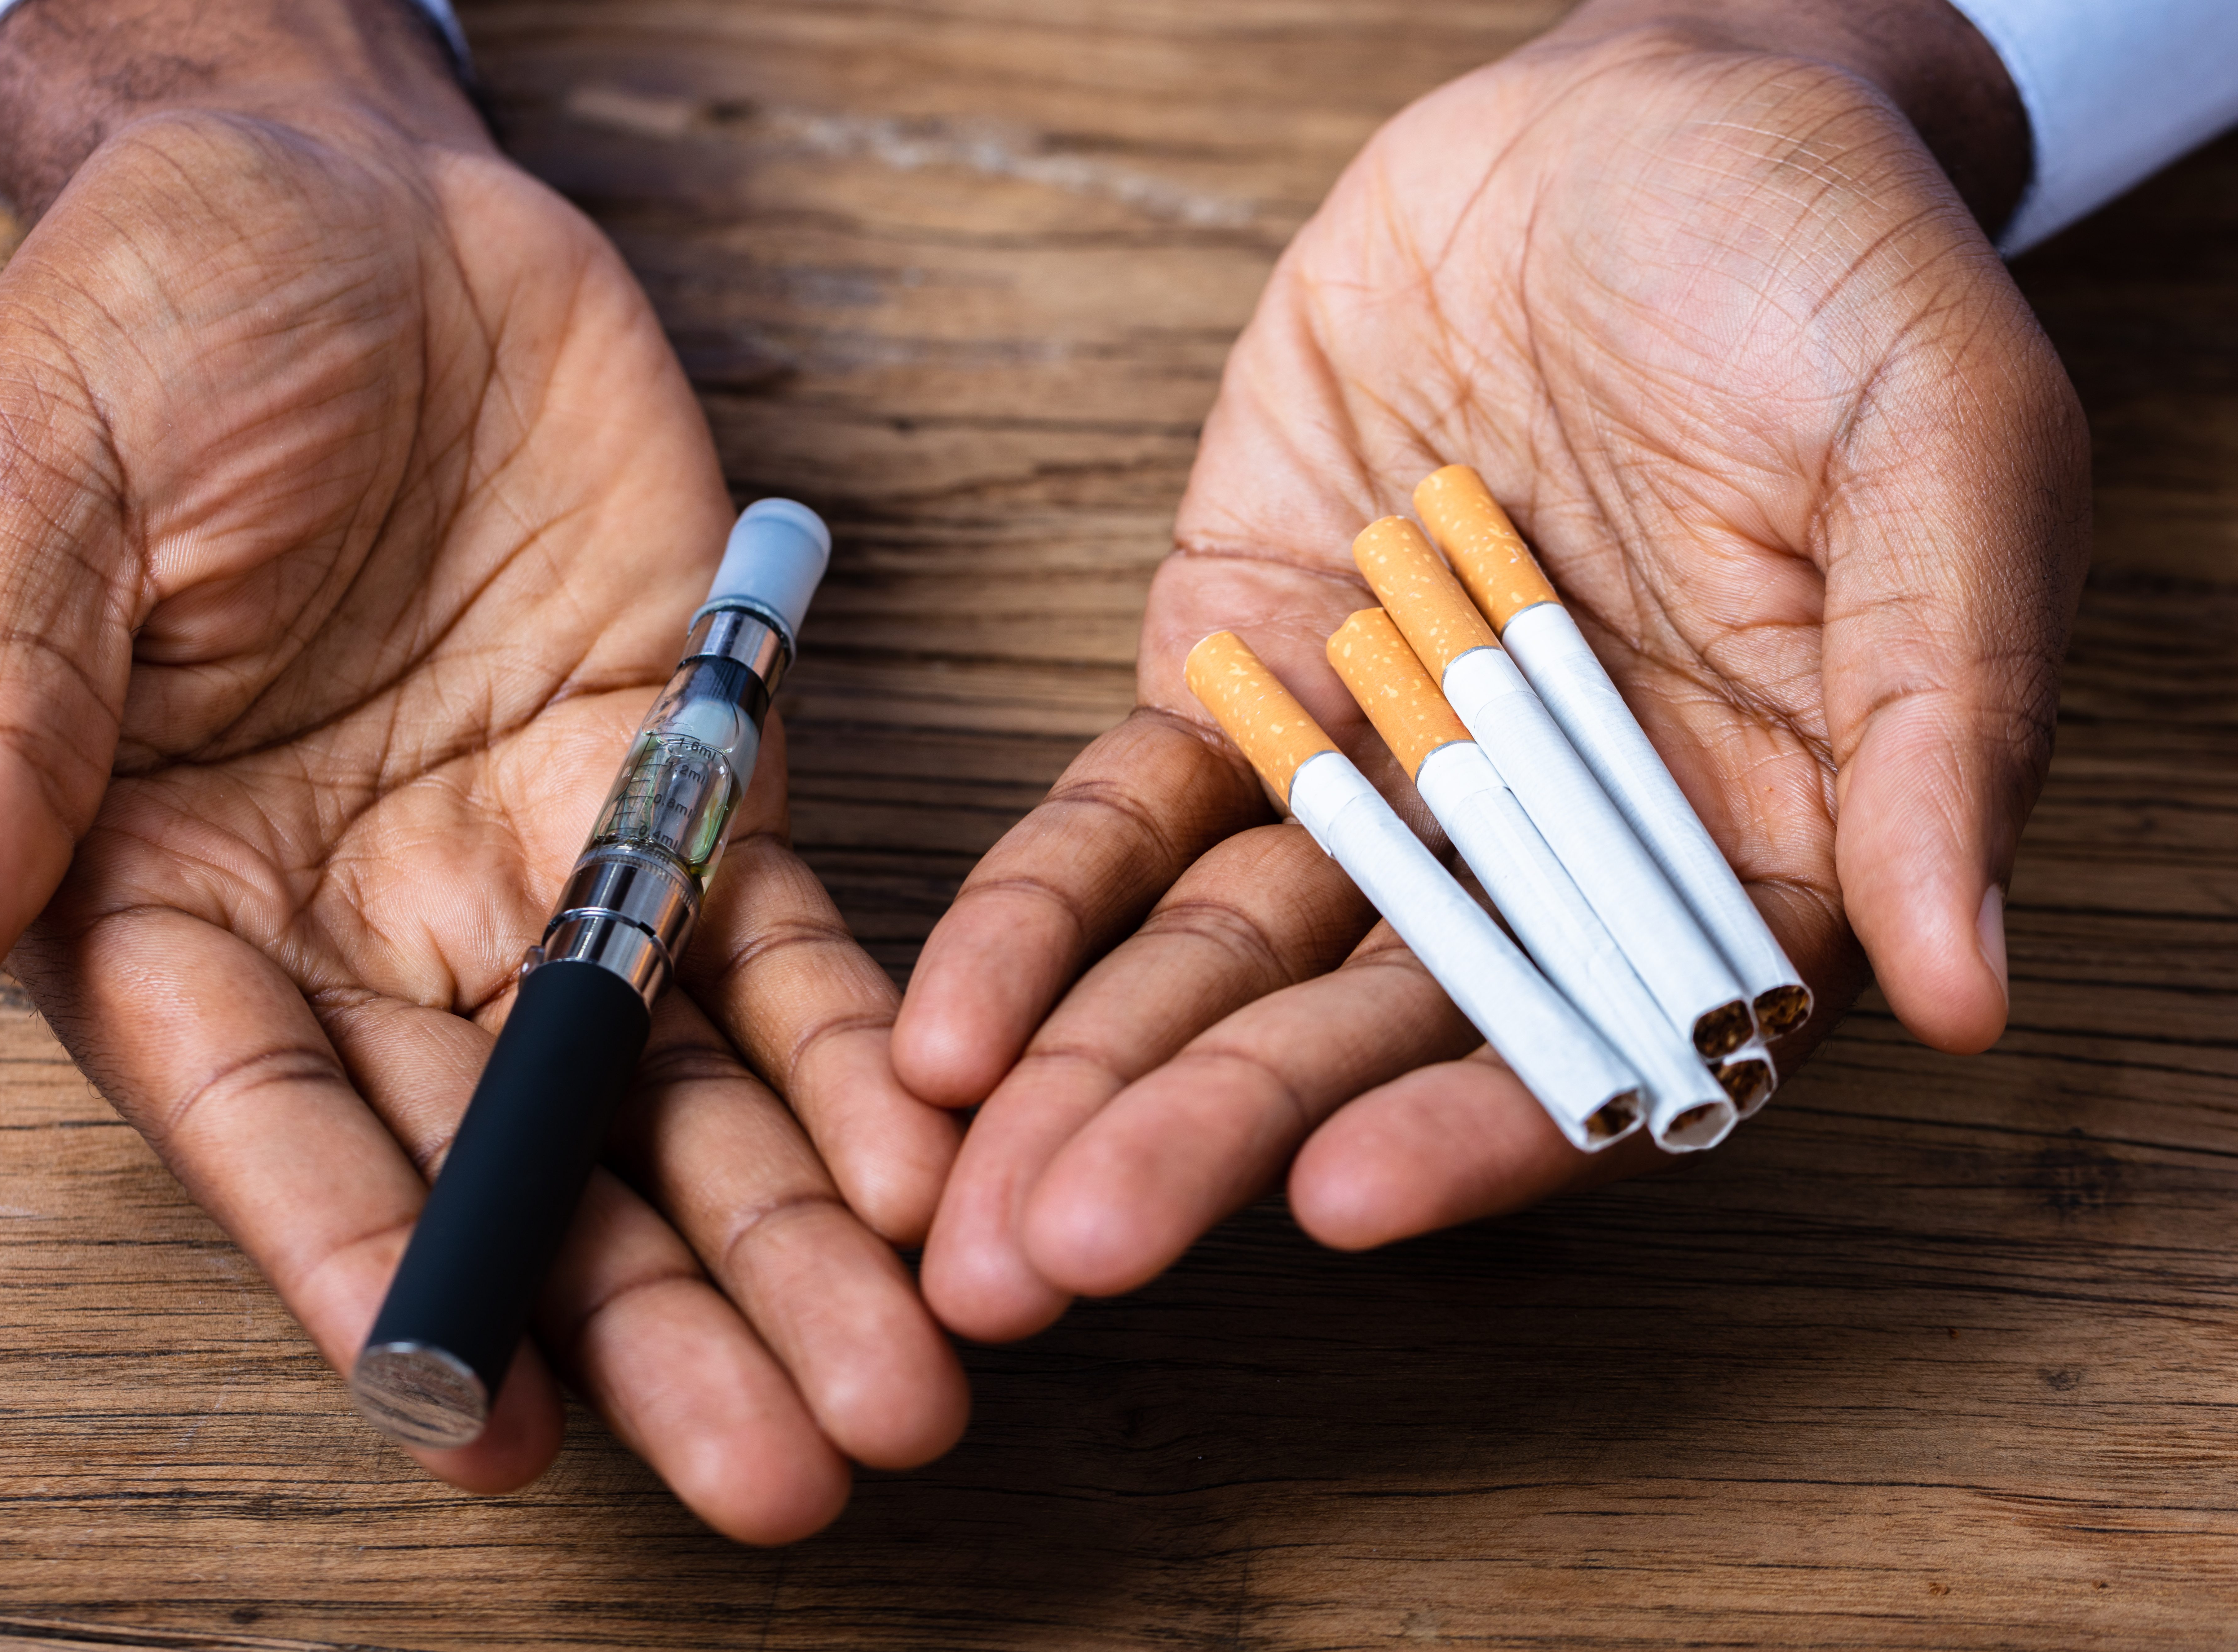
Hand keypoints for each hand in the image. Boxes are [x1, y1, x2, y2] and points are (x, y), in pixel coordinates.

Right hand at [0, 0, 963, 1539]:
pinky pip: (780, 955)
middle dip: (653, 1324)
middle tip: (792, 1468)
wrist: (349, 198)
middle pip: (517, 1172)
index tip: (478, 1424)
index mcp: (172, 902)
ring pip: (677, 1105)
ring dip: (792, 1246)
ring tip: (905, 1386)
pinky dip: (859, 1064)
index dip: (380, 1282)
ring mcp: (540, 868)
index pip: (277, 1135)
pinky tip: (936, 1169)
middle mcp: (366, 927)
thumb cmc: (149, 325)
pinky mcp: (684, 784)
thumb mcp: (26, 504)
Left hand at [898, 0, 2087, 1338]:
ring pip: (1220, 961)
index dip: (1476, 1135)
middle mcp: (1540, 854)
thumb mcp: (1950, 459)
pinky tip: (949, 1027)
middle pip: (1368, 1040)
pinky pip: (1131, 820)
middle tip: (1056, 1257)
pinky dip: (1042, 917)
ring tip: (962, 1207)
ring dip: (1090, 1078)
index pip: (1603, 1051)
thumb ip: (1947, 719)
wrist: (1653, 125)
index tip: (1340, 1197)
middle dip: (1208, 1141)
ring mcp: (1376, 775)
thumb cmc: (1837, 279)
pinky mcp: (1240, 681)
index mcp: (1732, 855)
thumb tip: (1970, 982)